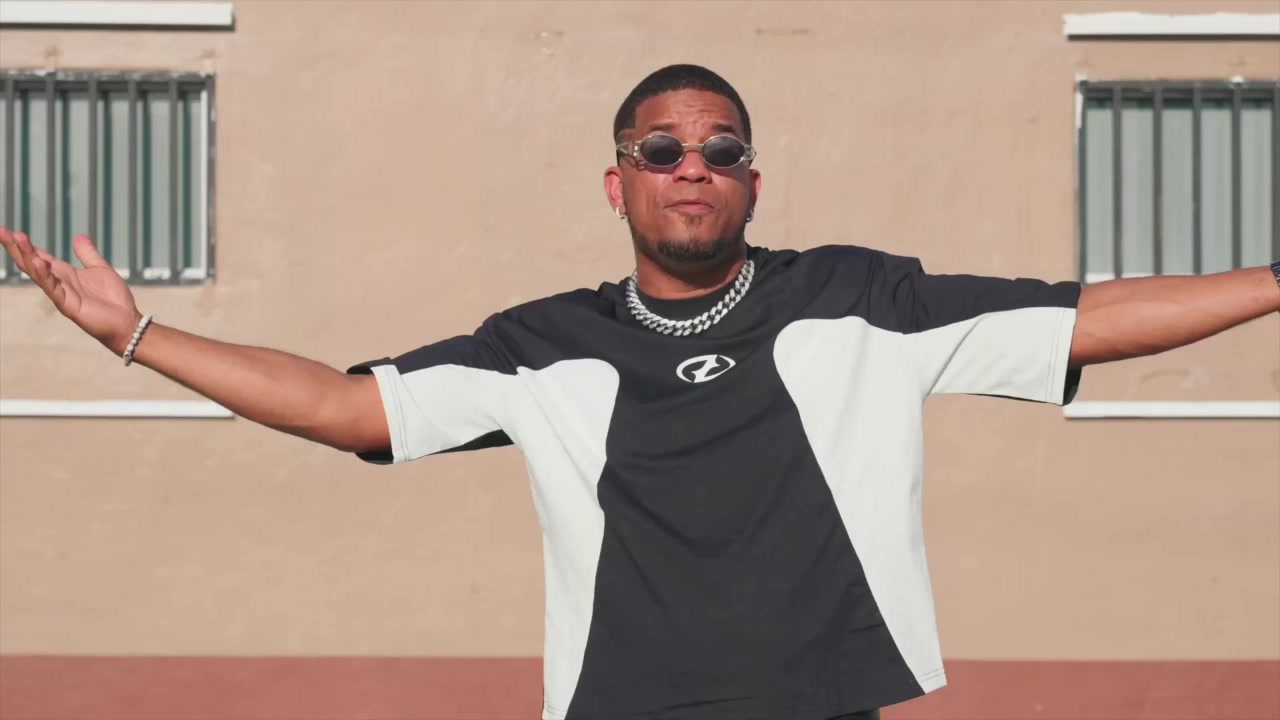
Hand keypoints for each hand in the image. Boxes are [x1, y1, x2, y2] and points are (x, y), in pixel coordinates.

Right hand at [0, 227, 142, 354]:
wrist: (127, 322)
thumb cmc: (113, 299)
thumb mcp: (101, 269)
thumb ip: (88, 254)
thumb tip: (79, 236)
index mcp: (64, 273)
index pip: (38, 255)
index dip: (23, 243)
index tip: (5, 229)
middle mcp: (58, 282)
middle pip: (31, 262)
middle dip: (16, 247)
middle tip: (0, 230)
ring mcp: (61, 294)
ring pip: (38, 273)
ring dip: (27, 256)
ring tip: (17, 238)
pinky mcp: (68, 306)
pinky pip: (53, 289)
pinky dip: (45, 275)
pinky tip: (38, 262)